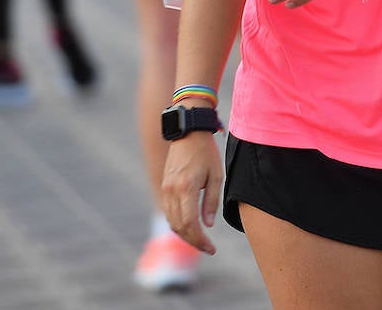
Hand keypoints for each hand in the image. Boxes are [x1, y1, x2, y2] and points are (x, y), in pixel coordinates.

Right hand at [159, 133, 222, 254]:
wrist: (188, 133)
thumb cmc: (206, 152)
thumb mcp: (216, 176)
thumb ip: (211, 202)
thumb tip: (207, 225)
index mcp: (186, 188)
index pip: (190, 224)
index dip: (200, 240)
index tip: (212, 249)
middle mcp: (172, 191)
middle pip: (179, 226)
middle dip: (193, 241)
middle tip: (208, 248)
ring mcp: (166, 189)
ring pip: (172, 221)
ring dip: (185, 234)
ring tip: (201, 240)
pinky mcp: (164, 187)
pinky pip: (169, 212)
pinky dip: (178, 223)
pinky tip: (191, 226)